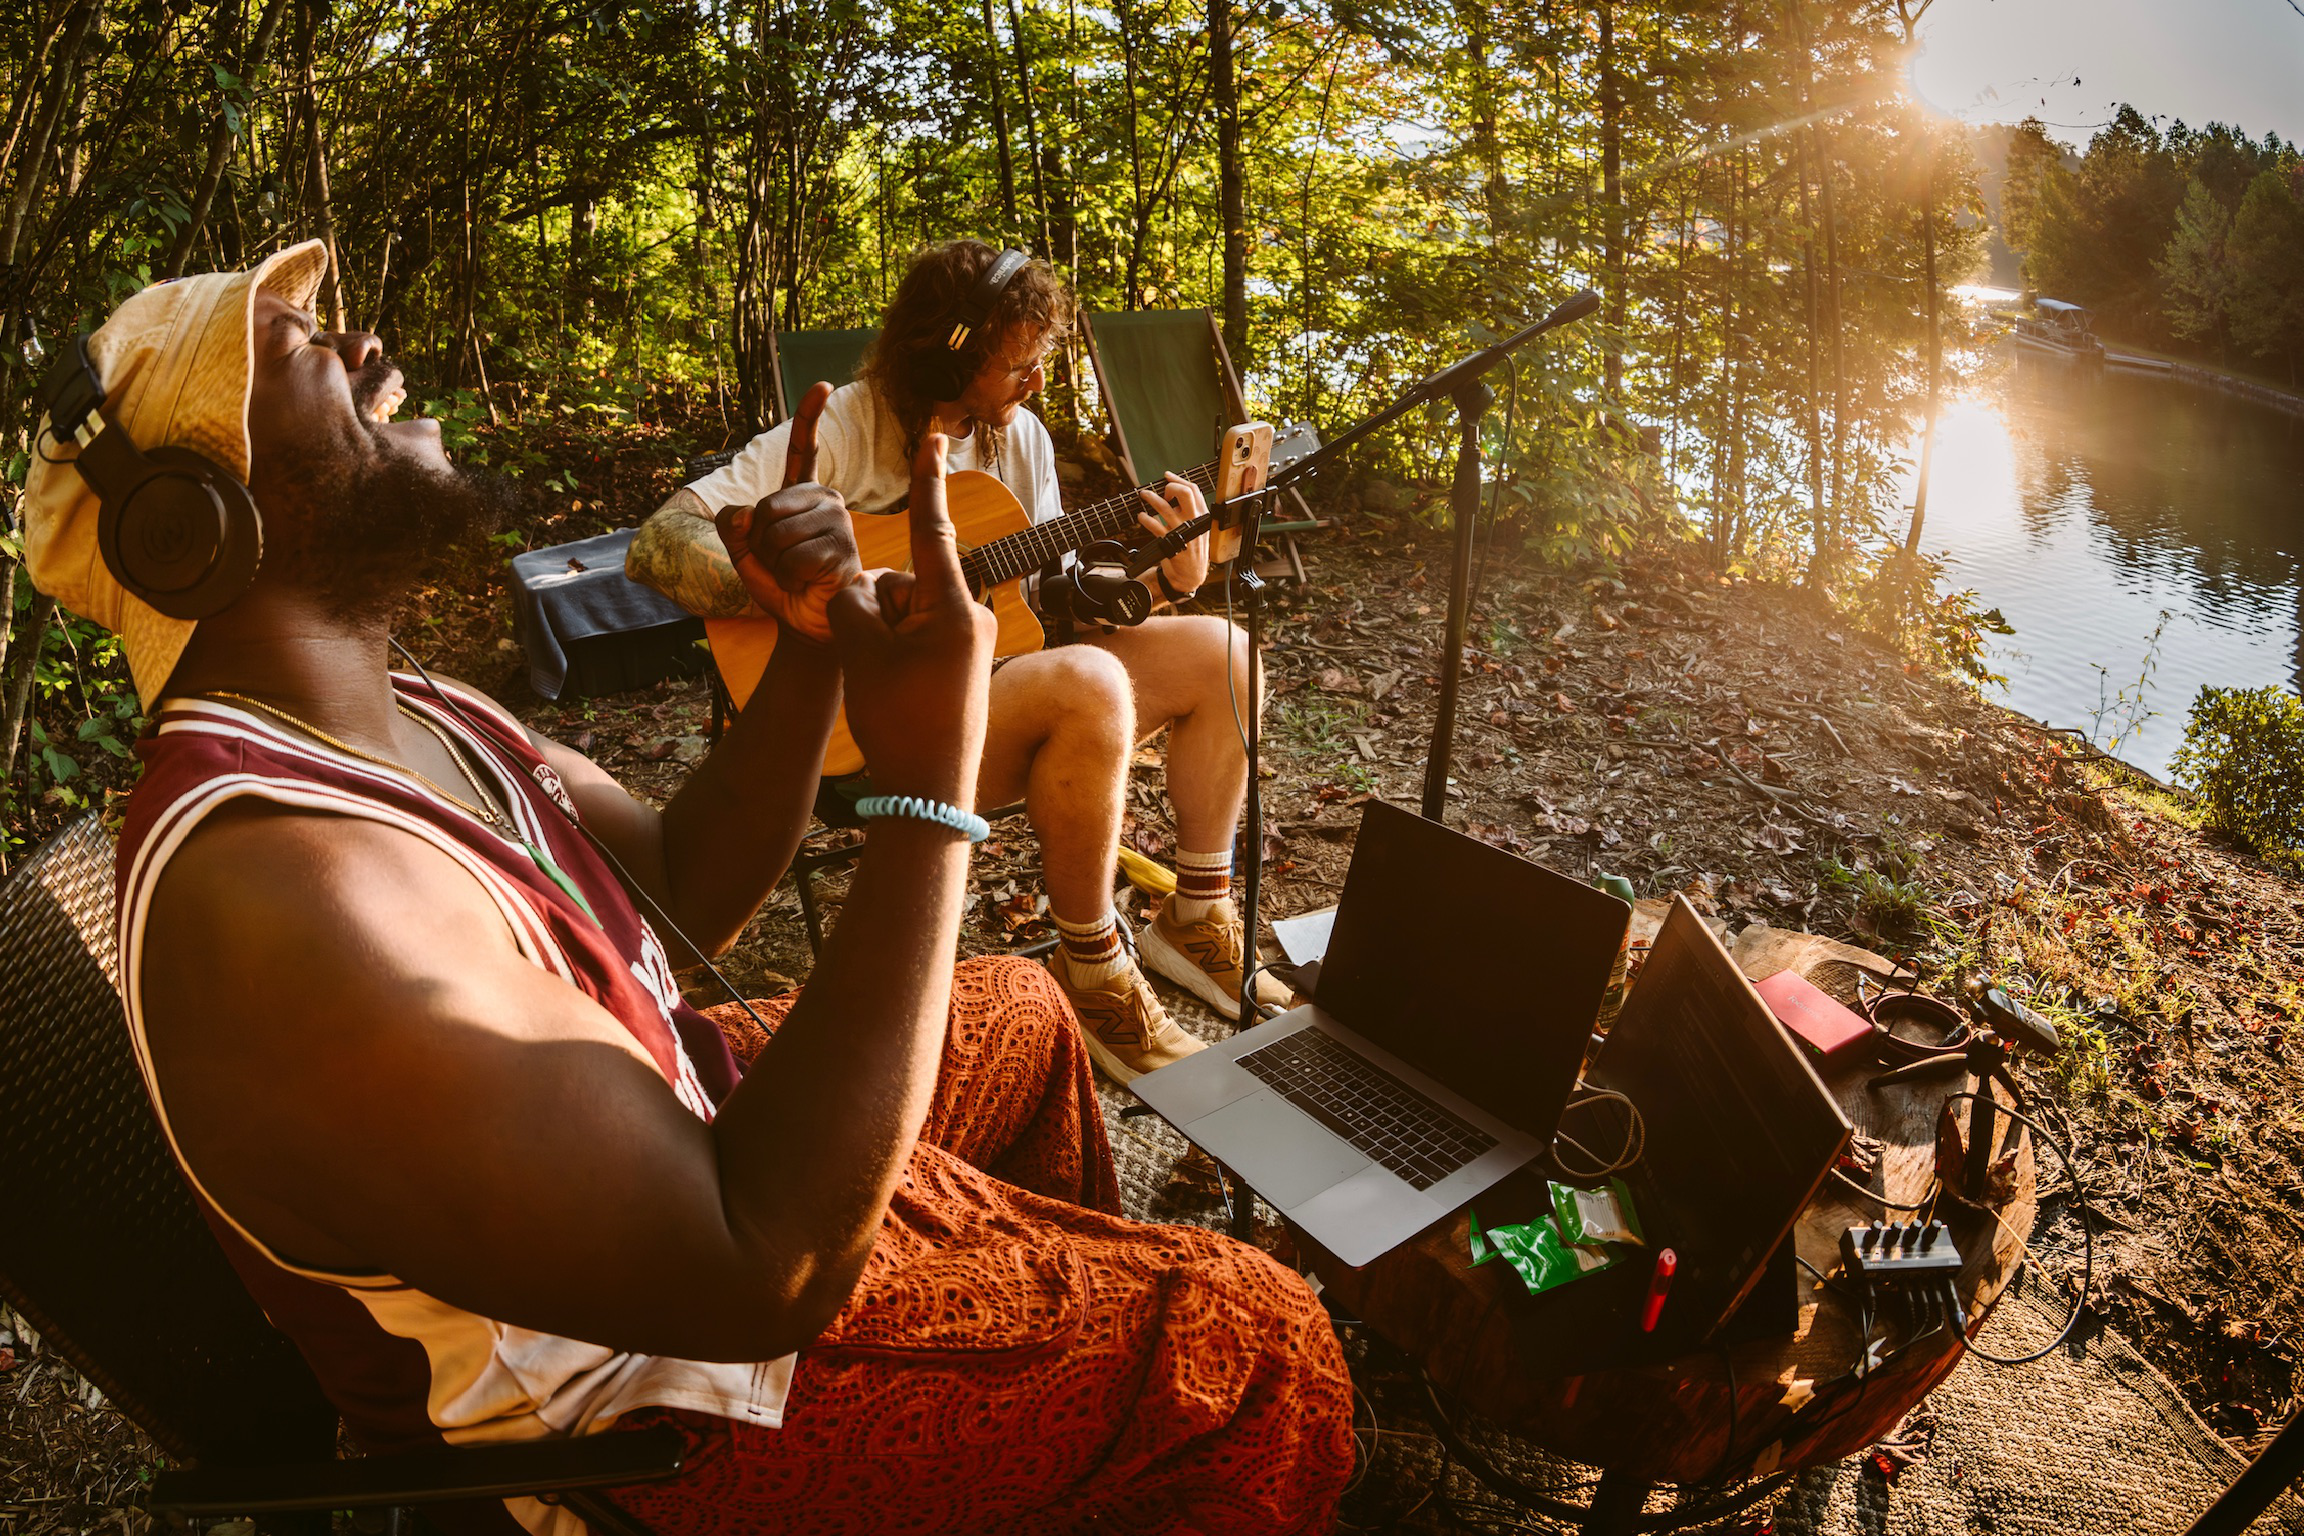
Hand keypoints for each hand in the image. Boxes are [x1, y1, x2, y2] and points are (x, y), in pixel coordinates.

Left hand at [716, 382, 857, 643]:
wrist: (804, 623)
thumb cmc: (779, 584)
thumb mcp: (743, 552)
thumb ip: (733, 526)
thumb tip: (748, 511)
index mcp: (800, 493)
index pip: (805, 448)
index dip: (810, 416)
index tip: (823, 386)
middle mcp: (825, 499)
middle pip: (766, 507)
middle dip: (758, 542)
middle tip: (779, 562)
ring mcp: (838, 522)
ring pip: (777, 534)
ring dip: (773, 564)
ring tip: (793, 573)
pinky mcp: (843, 549)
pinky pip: (794, 558)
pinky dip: (788, 578)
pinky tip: (806, 582)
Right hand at [827, 434, 995, 808]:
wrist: (929, 793)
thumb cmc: (899, 721)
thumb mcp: (861, 651)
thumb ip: (852, 598)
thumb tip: (862, 585)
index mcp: (951, 607)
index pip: (932, 528)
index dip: (926, 479)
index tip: (933, 435)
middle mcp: (970, 616)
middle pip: (902, 584)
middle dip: (874, 613)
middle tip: (879, 670)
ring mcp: (970, 640)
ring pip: (903, 614)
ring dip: (882, 639)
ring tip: (890, 689)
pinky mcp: (964, 661)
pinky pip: (915, 637)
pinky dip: (895, 655)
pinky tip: (897, 695)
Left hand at [1136, 472, 1209, 597]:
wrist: (1191, 576)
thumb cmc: (1192, 551)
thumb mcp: (1197, 529)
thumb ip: (1189, 513)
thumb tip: (1173, 494)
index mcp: (1201, 517)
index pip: (1195, 491)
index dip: (1179, 480)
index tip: (1167, 476)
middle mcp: (1194, 522)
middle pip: (1185, 494)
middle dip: (1170, 487)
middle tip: (1161, 491)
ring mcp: (1183, 533)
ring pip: (1166, 508)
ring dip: (1151, 498)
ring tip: (1143, 495)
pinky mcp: (1171, 544)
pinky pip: (1155, 527)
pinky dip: (1146, 519)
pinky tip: (1141, 517)